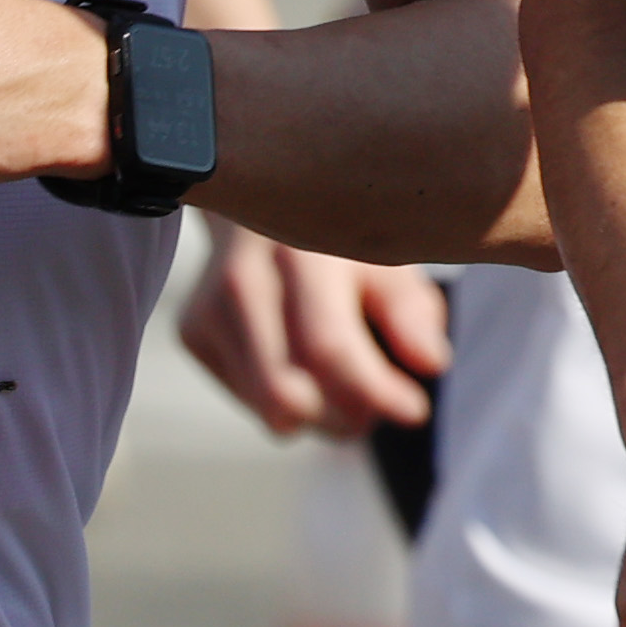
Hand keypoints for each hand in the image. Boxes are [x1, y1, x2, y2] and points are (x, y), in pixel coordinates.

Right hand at [179, 220, 451, 433]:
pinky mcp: (193, 334)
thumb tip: (432, 364)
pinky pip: (250, 401)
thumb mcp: (391, 259)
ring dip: (320, 418)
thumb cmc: (343, 238)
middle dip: (344, 417)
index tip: (415, 410)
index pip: (326, 345)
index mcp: (299, 252)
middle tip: (379, 408)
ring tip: (349, 388)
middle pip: (287, 390)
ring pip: (267, 406)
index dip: (373, 390)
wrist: (263, 208)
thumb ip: (411, 312)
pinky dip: (289, 403)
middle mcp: (242, 281)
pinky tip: (305, 366)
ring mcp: (208, 310)